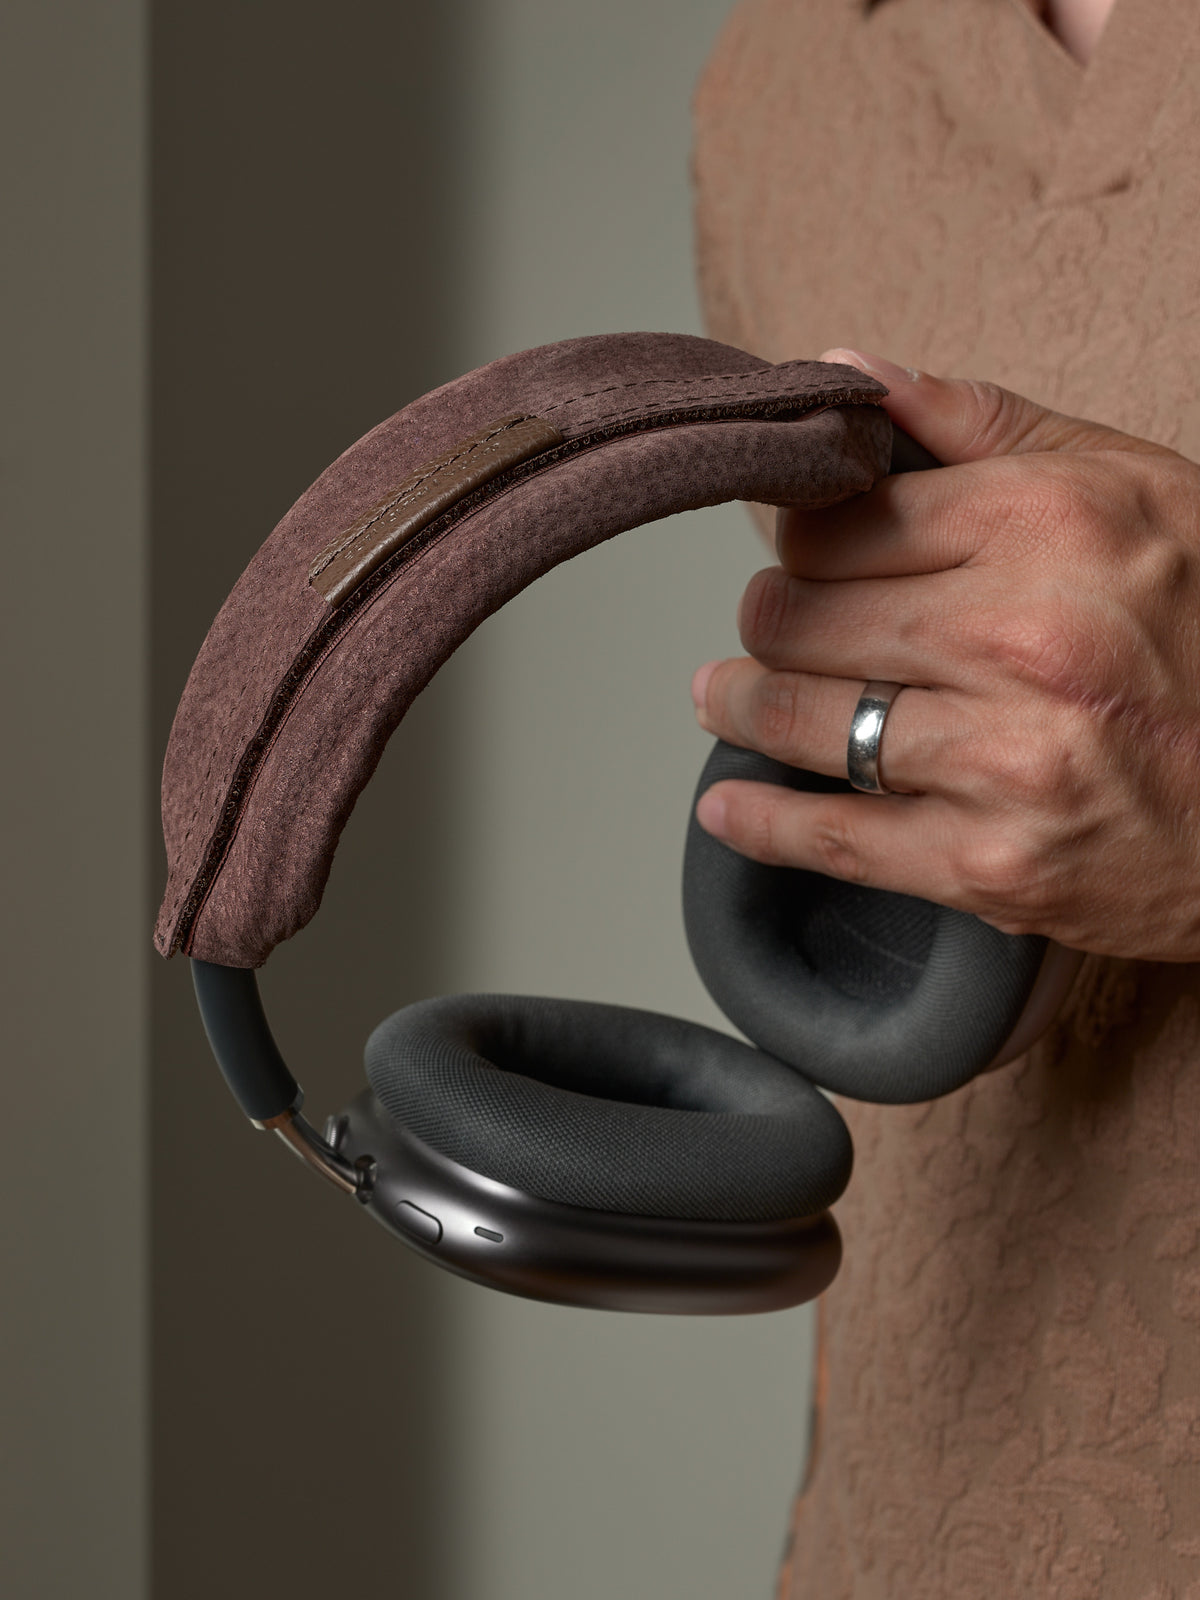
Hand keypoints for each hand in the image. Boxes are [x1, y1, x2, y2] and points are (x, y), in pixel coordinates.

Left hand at [691, 347, 1199, 961]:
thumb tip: (846, 373)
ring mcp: (1006, 757)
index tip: (795, 549)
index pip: (839, 519)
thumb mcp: (1137, 489)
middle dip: (771, 620)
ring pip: (803, 717)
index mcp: (1050, 523)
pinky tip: (728, 805)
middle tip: (770, 625)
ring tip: (728, 695)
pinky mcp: (994, 862)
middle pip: (803, 615)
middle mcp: (1021, 635)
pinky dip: (762, 823)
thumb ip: (984, 425)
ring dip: (744, 705)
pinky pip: (834, 837)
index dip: (797, 535)